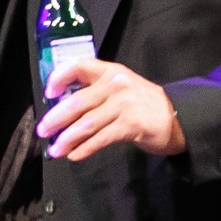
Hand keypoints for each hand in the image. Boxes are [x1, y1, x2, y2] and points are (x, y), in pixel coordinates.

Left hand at [37, 58, 184, 161]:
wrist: (177, 119)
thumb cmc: (143, 105)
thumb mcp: (121, 88)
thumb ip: (97, 92)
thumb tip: (62, 108)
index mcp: (111, 71)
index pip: (80, 66)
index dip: (60, 77)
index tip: (49, 93)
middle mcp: (116, 84)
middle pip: (78, 101)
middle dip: (56, 118)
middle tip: (43, 130)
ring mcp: (125, 104)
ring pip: (87, 123)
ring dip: (68, 138)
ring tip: (56, 149)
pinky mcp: (131, 124)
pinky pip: (101, 138)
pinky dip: (85, 148)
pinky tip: (74, 155)